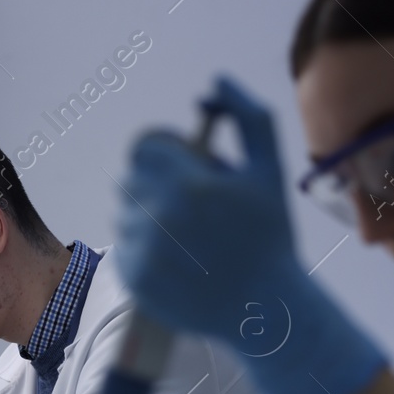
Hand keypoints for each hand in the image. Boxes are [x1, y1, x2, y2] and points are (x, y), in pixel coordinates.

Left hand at [114, 75, 386, 393]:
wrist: (263, 308)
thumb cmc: (270, 235)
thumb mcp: (269, 169)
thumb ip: (247, 116)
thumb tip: (213, 85)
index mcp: (189, 184)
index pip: (144, 146)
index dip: (164, 150)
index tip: (184, 164)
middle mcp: (159, 218)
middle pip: (132, 178)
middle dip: (157, 182)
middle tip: (190, 200)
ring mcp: (142, 252)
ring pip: (125, 213)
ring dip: (149, 215)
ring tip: (186, 232)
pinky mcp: (134, 281)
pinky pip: (123, 247)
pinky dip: (143, 248)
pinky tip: (177, 257)